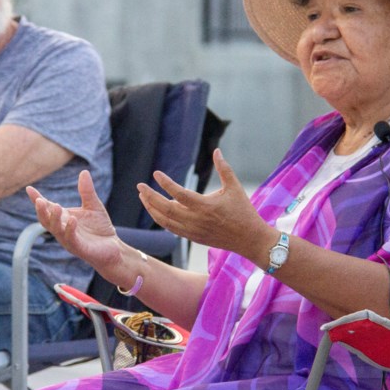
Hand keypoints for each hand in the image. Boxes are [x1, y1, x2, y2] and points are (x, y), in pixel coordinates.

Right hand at [26, 171, 122, 274]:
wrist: (113, 247)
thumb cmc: (100, 228)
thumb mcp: (93, 205)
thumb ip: (87, 191)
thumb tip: (84, 171)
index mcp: (63, 218)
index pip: (47, 208)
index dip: (37, 199)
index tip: (29, 189)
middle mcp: (63, 229)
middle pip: (46, 220)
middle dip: (41, 211)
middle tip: (39, 200)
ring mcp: (69, 239)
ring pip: (56, 230)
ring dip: (54, 219)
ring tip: (57, 207)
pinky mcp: (79, 248)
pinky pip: (71, 239)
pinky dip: (70, 229)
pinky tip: (72, 220)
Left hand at [138, 149, 268, 257]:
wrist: (249, 239)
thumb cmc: (243, 211)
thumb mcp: (235, 187)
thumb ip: (224, 168)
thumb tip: (216, 150)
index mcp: (206, 206)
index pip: (179, 194)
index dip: (165, 183)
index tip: (156, 174)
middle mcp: (196, 220)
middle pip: (166, 209)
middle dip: (150, 197)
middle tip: (140, 186)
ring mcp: (193, 231)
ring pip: (165, 221)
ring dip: (152, 208)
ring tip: (143, 197)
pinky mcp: (193, 238)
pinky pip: (171, 229)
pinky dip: (161, 219)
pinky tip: (155, 210)